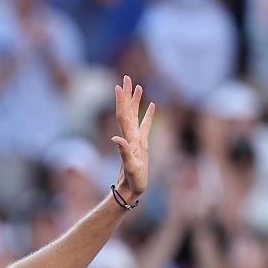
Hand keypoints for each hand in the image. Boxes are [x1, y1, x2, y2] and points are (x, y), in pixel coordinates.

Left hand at [111, 75, 155, 202]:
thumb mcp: (130, 167)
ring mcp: (136, 139)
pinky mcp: (142, 144)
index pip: (123, 115)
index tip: (118, 86)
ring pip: (135, 115)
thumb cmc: (132, 180)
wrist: (130, 189)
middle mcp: (130, 136)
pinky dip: (148, 114)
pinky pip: (146, 125)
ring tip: (137, 86)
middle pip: (127, 111)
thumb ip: (124, 153)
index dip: (121, 101)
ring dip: (135, 100)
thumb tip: (115, 139)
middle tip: (126, 77)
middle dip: (126, 94)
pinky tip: (151, 105)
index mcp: (129, 139)